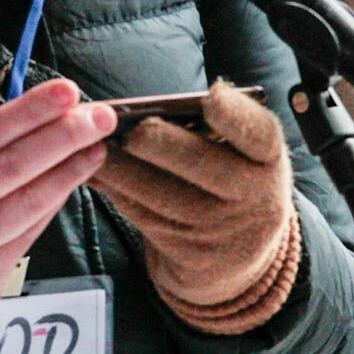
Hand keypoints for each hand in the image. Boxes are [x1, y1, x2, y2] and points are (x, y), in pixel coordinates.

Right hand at [0, 79, 116, 353]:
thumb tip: (27, 126)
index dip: (29, 111)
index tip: (66, 92)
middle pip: (13, 165)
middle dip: (64, 135)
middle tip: (101, 114)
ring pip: (29, 200)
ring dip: (70, 169)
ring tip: (97, 145)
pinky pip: (29, 232)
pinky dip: (55, 202)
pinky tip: (74, 181)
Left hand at [89, 80, 299, 333]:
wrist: (239, 257)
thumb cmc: (232, 179)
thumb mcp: (244, 155)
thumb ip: (217, 129)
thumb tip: (151, 109)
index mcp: (267, 158)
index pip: (257, 132)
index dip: (233, 114)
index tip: (209, 96)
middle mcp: (250, 195)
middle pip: (196, 160)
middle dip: (155, 140)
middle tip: (124, 123)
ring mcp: (217, 227)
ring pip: (154, 190)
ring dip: (115, 163)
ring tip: (87, 138)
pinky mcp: (185, 251)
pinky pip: (139, 212)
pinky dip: (112, 187)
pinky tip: (90, 168)